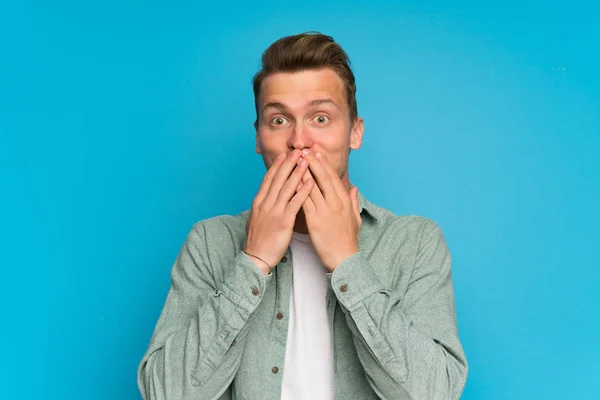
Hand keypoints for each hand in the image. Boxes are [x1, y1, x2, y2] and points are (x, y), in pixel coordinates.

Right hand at [244, 149, 313, 274]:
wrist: (256, 257)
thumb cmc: (258, 240)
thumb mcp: (256, 219)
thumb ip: (263, 206)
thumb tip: (265, 197)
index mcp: (259, 202)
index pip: (269, 179)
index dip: (277, 166)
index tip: (284, 155)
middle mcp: (265, 203)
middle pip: (278, 178)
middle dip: (288, 163)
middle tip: (298, 151)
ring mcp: (274, 211)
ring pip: (287, 187)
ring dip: (297, 172)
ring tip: (306, 161)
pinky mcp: (283, 221)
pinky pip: (295, 203)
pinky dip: (303, 191)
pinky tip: (311, 183)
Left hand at [300, 150, 361, 271]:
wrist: (343, 259)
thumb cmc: (348, 241)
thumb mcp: (355, 219)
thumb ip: (353, 202)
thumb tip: (353, 188)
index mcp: (344, 201)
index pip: (333, 178)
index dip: (324, 165)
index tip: (317, 154)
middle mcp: (335, 203)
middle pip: (323, 178)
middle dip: (313, 163)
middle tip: (305, 151)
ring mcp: (325, 211)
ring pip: (312, 187)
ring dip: (303, 172)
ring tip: (296, 161)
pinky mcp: (315, 220)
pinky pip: (305, 201)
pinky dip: (298, 189)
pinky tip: (292, 181)